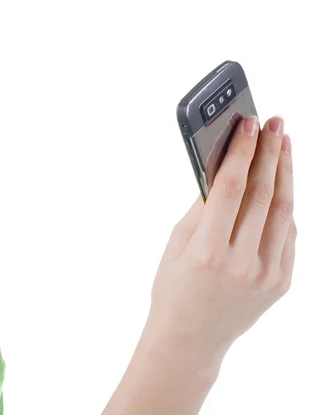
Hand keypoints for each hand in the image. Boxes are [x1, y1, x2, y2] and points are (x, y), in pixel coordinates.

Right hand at [145, 115, 296, 365]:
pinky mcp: (282, 282)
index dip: (241, 152)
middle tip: (274, 124)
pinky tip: (282, 184)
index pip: (230, 188)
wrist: (190, 338)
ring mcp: (267, 275)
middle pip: (264, 194)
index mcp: (206, 251)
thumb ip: (202, 207)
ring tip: (284, 144)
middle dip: (270, 152)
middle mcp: (241, 263)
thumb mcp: (176, 242)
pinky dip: (286, 206)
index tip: (249, 123)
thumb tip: (224, 168)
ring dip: (285, 172)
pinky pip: (289, 234)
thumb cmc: (173, 287)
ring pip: (285, 210)